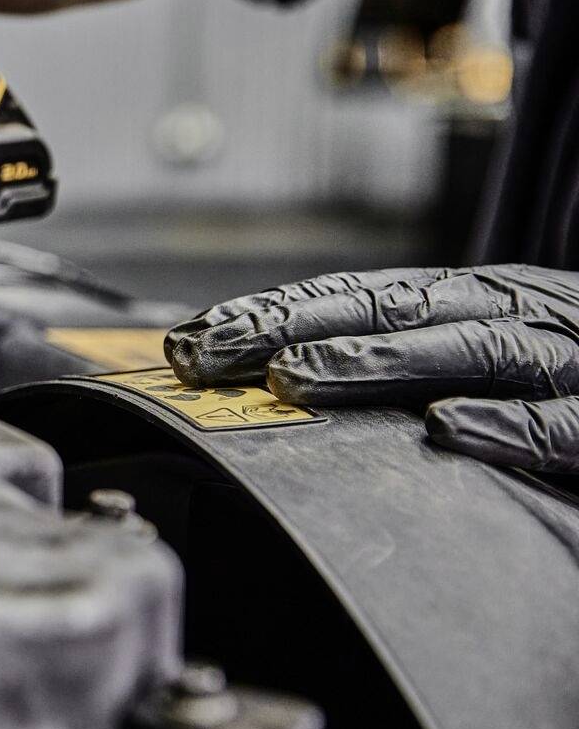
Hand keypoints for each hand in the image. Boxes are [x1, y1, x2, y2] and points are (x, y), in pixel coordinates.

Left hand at [165, 264, 578, 476]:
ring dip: (382, 361)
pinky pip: (577, 427)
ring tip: (296, 379)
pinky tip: (450, 434)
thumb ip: (411, 366)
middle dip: (294, 326)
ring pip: (479, 349)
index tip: (189, 343)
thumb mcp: (493, 360)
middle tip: (209, 356)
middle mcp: (530, 314)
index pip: (363, 293)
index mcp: (487, 301)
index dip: (274, 312)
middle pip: (401, 306)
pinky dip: (516, 430)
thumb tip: (283, 379)